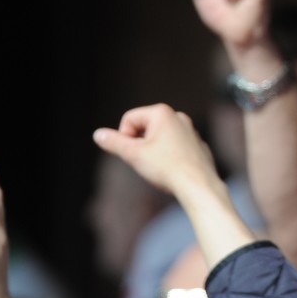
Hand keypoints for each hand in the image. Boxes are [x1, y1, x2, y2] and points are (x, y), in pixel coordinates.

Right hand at [93, 104, 217, 193]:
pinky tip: (172, 171)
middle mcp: (178, 117)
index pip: (129, 119)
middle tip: (145, 162)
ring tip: (159, 167)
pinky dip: (169, 157)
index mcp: (162, 112)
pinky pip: (175, 148)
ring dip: (153, 151)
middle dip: (139, 145)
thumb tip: (98, 134)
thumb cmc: (166, 167)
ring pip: (160, 139)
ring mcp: (190, 131)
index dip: (124, 138)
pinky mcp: (197, 145)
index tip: (132, 154)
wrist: (198, 185)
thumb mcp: (133, 154)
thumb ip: (114, 143)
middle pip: (144, 128)